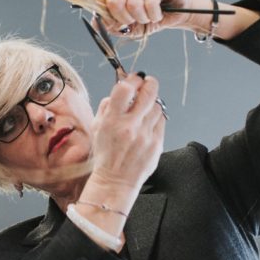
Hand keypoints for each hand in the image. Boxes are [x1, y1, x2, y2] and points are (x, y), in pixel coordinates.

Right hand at [88, 72, 165, 195]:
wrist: (115, 181)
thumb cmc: (105, 155)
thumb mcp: (97, 128)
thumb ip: (107, 107)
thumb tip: (120, 89)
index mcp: (112, 120)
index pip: (125, 88)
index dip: (133, 79)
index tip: (135, 78)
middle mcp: (130, 126)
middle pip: (148, 93)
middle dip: (150, 84)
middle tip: (148, 83)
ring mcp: (145, 135)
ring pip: (157, 106)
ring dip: (152, 104)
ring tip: (146, 109)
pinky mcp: (157, 144)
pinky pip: (162, 122)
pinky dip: (156, 119)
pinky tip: (149, 124)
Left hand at [99, 0, 206, 36]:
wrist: (172, 16)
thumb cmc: (146, 19)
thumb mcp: (126, 27)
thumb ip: (109, 25)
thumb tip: (95, 22)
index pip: (101, 3)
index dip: (112, 19)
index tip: (122, 24)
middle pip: (114, 2)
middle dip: (126, 18)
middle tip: (135, 20)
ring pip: (133, 4)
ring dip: (143, 18)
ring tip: (148, 16)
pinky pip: (150, 4)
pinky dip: (154, 16)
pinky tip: (158, 13)